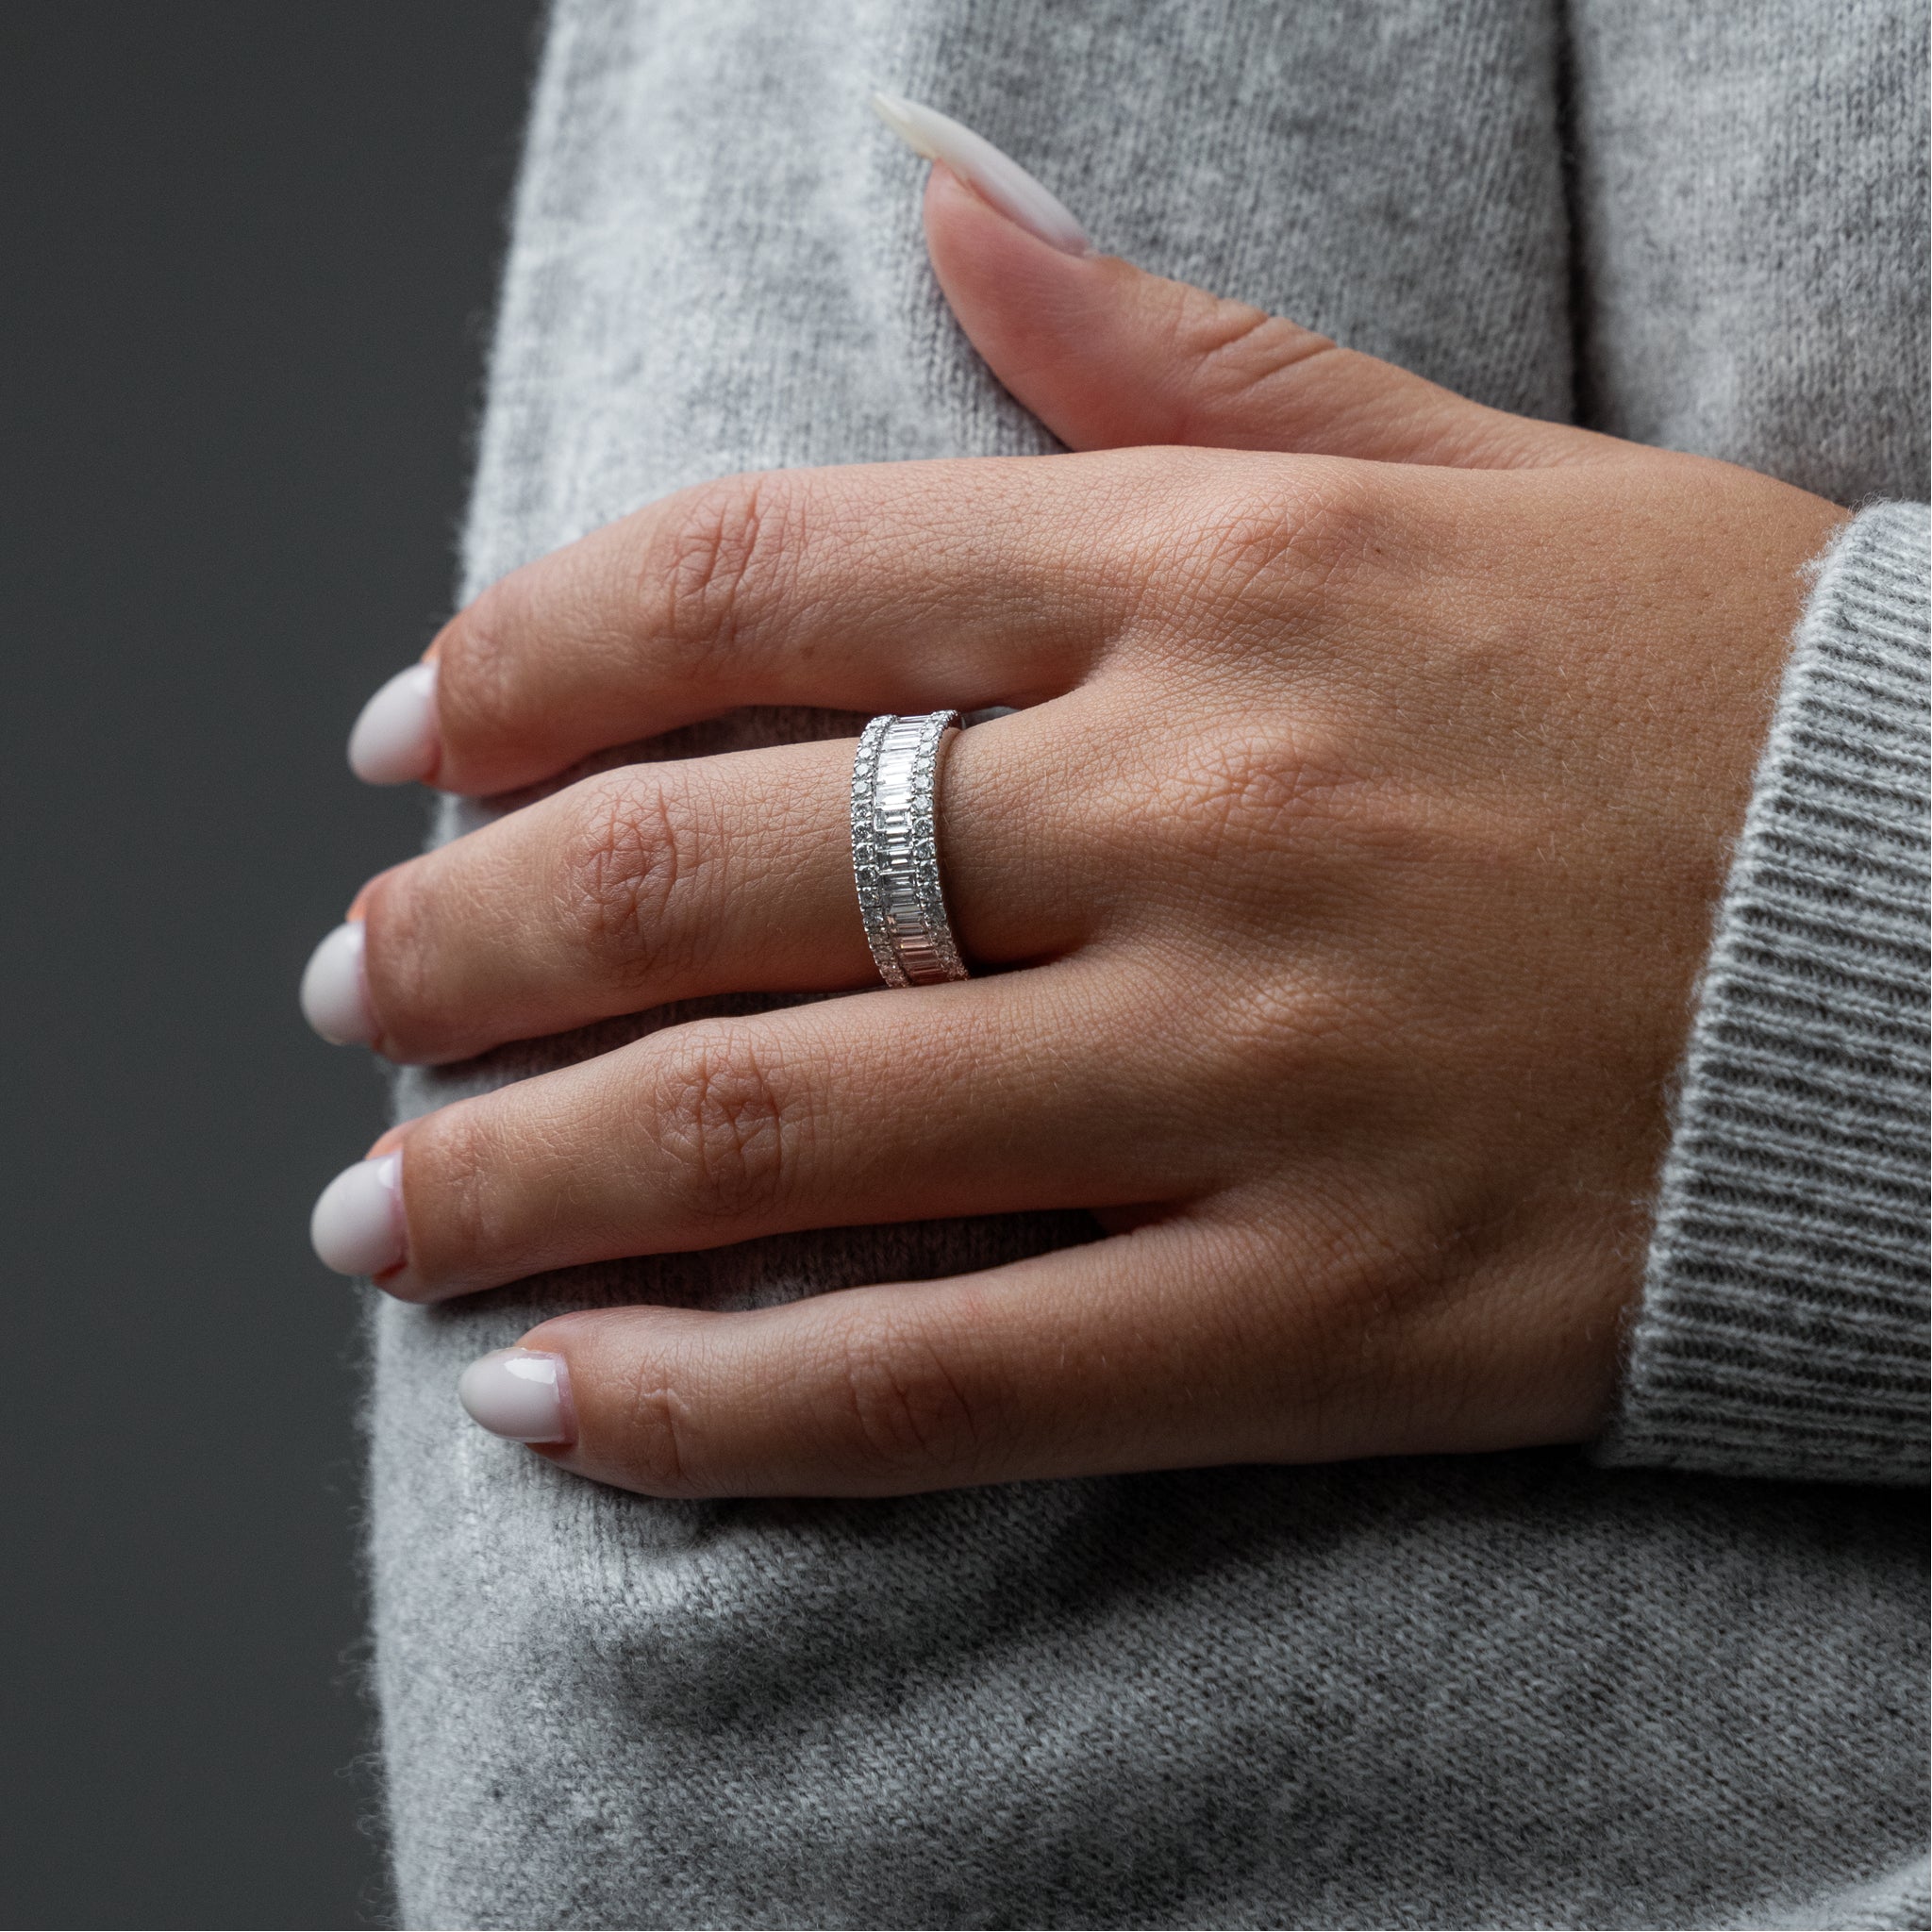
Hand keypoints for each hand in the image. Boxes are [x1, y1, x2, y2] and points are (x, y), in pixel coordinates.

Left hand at [305, 150, 1843, 1497]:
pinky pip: (945, 1372)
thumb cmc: (1714, 696)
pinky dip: (716, 1404)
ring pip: (774, 1131)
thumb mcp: (1451, 469)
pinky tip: (555, 1405)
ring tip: (387, 1215)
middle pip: (691, 874)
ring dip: (517, 1180)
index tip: (401, 749)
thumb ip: (1163, 353)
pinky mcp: (1323, 1304)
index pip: (742, 587)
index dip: (510, 665)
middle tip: (353, 1001)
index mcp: (1210, 581)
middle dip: (458, 949)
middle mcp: (1194, 810)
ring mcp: (1249, 1072)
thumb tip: (939, 197)